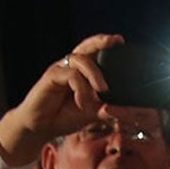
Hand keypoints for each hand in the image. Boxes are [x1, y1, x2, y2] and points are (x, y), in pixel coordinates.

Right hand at [0, 32, 123, 167]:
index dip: (107, 45)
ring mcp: (60, 69)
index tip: (121, 41)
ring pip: (81, 60)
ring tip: (103, 90)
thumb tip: (129, 112)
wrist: (41, 127)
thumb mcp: (91, 113)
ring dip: (95, 74)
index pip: (95, 53)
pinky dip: (80, 88)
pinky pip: (71, 76)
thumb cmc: (64, 116)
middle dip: (101, 41)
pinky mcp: (51, 76)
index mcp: (81, 71)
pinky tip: (82, 103)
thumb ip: (107, 110)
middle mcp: (71, 66)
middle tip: (116, 41)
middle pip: (86, 46)